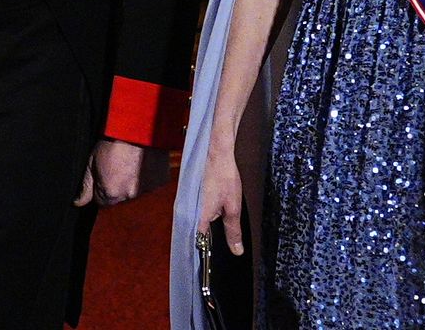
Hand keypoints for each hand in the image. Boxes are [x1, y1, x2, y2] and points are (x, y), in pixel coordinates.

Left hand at [74, 139, 168, 206]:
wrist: (139, 124)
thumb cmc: (114, 139)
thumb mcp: (92, 160)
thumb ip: (86, 185)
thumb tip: (79, 202)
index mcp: (110, 193)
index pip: (102, 201)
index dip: (102, 186)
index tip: (106, 171)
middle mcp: (129, 195)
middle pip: (120, 197)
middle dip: (119, 184)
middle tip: (120, 164)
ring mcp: (147, 189)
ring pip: (136, 191)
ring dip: (134, 180)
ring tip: (133, 161)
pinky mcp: (160, 181)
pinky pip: (152, 183)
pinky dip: (148, 175)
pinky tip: (144, 161)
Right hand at [196, 137, 244, 255]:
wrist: (217, 152)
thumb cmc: (225, 177)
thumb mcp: (233, 207)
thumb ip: (233, 231)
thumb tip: (237, 251)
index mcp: (197, 218)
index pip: (196, 245)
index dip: (202, 258)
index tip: (208, 272)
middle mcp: (188, 212)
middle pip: (194, 236)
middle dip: (203, 246)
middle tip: (212, 261)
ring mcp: (188, 204)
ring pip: (194, 225)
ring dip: (202, 233)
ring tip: (210, 245)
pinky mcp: (191, 198)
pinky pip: (195, 215)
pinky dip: (202, 221)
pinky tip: (211, 224)